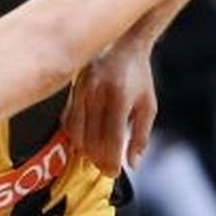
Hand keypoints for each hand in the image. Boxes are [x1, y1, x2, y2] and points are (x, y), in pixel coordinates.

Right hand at [62, 41, 157, 175]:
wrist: (123, 42)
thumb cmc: (138, 77)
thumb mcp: (148, 105)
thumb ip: (141, 136)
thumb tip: (132, 164)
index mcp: (120, 98)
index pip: (111, 140)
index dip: (111, 162)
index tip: (114, 173)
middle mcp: (98, 93)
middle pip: (91, 140)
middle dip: (98, 160)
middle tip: (105, 168)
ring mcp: (82, 89)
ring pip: (76, 133)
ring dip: (84, 151)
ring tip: (94, 156)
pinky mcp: (72, 88)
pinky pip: (67, 120)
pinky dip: (74, 136)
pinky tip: (83, 140)